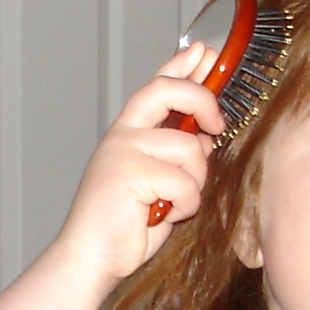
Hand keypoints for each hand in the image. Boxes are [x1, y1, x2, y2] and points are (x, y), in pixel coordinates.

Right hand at [47, 43, 227, 285]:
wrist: (92, 257)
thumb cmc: (124, 226)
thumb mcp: (161, 185)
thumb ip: (178, 158)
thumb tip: (203, 138)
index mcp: (130, 133)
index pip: (156, 86)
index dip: (181, 65)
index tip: (202, 52)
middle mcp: (124, 134)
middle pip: (167, 91)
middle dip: (202, 101)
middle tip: (217, 126)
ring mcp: (123, 150)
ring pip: (188, 149)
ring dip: (194, 183)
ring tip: (174, 204)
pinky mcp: (127, 171)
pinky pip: (183, 182)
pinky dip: (185, 204)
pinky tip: (163, 216)